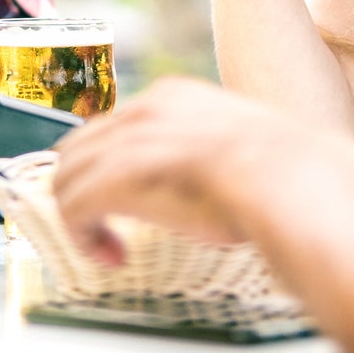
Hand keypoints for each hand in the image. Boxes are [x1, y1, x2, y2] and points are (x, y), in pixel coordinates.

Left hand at [52, 78, 281, 263]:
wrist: (286, 180)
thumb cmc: (276, 176)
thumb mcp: (235, 152)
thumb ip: (204, 157)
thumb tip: (203, 183)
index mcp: (172, 97)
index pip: (112, 128)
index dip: (109, 169)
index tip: (130, 205)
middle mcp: (142, 109)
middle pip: (78, 148)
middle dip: (83, 190)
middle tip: (105, 231)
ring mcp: (127, 140)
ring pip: (67, 177)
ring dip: (80, 218)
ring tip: (109, 249)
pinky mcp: (116, 175)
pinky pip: (74, 206)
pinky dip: (83, 236)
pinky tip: (112, 256)